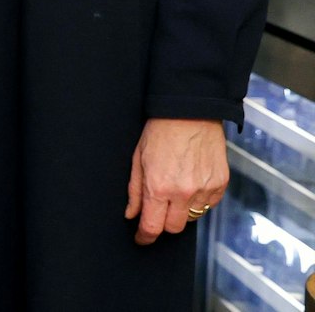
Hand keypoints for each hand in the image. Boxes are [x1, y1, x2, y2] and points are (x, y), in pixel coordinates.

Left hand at [125, 117, 228, 244]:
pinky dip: (199, 201)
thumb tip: (131, 215)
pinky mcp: (221, 184)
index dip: (145, 237)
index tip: (141, 239)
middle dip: (163, 223)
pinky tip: (191, 183)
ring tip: (175, 190)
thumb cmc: (159, 132)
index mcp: (159, 187)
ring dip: (182, 211)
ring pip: (193, 217)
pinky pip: (209, 205)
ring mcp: (205, 189)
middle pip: (174, 227)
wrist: (190, 112)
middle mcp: (184, 192)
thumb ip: (134, 191)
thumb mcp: (138, 159)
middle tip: (157, 210)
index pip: (153, 227)